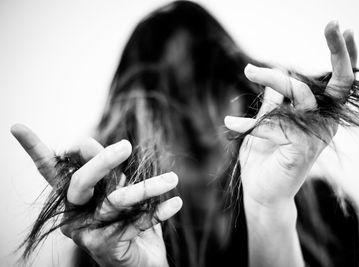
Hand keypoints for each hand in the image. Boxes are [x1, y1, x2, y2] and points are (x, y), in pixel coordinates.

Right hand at [11, 124, 181, 266]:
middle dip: (102, 162)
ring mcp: (89, 231)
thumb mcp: (115, 192)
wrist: (139, 264)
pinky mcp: (108, 246)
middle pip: (80, 183)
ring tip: (171, 179)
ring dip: (148, 188)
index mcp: (74, 197)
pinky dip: (159, 211)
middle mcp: (75, 214)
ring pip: (116, 202)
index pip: (50, 171)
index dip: (35, 150)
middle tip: (126, 146)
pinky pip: (138, 221)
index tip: (17, 127)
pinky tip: (175, 203)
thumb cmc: (126, 223)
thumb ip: (104, 170)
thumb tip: (86, 141)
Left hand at [224, 21, 357, 207]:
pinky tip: (231, 125)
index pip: (338, 82)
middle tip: (333, 24)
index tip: (338, 28)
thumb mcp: (268, 122)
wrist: (260, 193)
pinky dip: (252, 121)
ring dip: (274, 77)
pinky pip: (279, 119)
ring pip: (303, 93)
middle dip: (339, 53)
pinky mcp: (301, 149)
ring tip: (248, 71)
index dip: (342, 56)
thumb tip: (274, 75)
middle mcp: (324, 124)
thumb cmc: (264, 157)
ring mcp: (316, 137)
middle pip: (341, 83)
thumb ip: (275, 101)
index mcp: (319, 116)